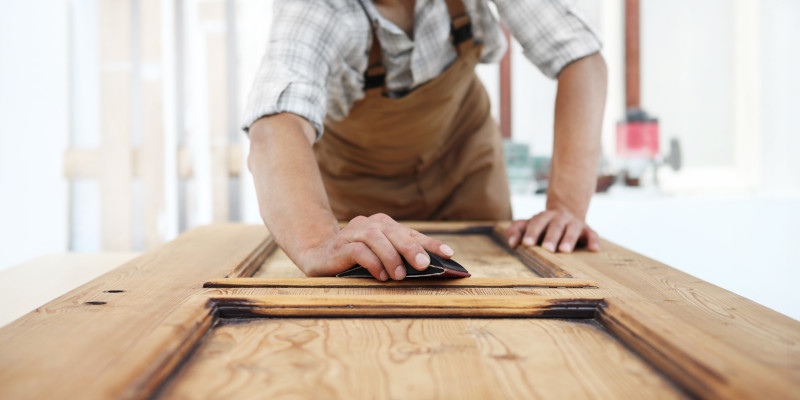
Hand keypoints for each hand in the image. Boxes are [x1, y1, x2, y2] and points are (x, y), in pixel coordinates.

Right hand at [296, 213, 453, 279]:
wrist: (317, 256)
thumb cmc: (355, 260)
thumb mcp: (380, 258)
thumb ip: (399, 259)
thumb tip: (428, 269)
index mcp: (383, 225)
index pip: (410, 232)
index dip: (430, 242)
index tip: (449, 254)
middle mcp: (368, 224)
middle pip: (394, 231)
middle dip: (411, 248)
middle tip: (424, 265)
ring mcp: (352, 233)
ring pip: (375, 238)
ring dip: (390, 256)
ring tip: (399, 276)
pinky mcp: (339, 246)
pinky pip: (357, 250)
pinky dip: (372, 262)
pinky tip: (380, 276)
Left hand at [505, 210, 599, 252]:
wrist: (566, 214)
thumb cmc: (542, 226)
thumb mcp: (528, 225)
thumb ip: (516, 231)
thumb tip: (512, 243)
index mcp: (544, 217)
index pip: (537, 223)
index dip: (532, 233)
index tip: (526, 243)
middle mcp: (560, 218)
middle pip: (555, 226)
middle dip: (551, 237)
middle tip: (546, 249)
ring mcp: (574, 223)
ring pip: (572, 229)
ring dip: (569, 239)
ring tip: (565, 250)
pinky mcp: (587, 230)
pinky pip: (592, 234)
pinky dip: (593, 241)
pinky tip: (594, 249)